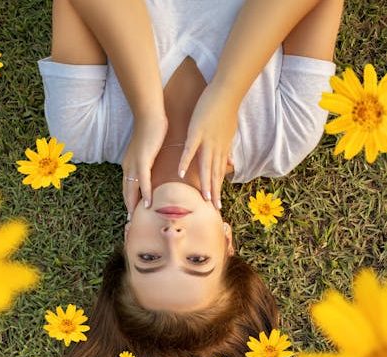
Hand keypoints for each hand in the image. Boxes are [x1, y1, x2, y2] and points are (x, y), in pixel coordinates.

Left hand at [122, 113, 167, 216]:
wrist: (150, 114)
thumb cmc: (152, 129)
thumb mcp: (149, 150)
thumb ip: (150, 161)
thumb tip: (156, 170)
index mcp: (129, 165)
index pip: (127, 187)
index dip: (129, 201)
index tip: (132, 214)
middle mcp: (128, 166)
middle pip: (127, 192)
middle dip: (129, 208)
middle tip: (132, 222)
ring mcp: (134, 164)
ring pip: (132, 190)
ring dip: (135, 205)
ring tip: (139, 218)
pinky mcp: (143, 160)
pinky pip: (143, 181)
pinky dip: (145, 193)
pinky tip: (149, 204)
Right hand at [178, 82, 237, 208]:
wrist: (227, 92)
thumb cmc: (226, 110)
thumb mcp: (229, 133)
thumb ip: (227, 150)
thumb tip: (231, 163)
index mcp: (221, 149)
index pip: (220, 173)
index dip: (219, 188)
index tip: (219, 203)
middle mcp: (216, 148)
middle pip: (215, 174)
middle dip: (215, 192)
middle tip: (215, 209)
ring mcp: (206, 141)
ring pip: (206, 166)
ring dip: (204, 183)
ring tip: (203, 199)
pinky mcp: (197, 132)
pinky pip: (190, 150)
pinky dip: (185, 161)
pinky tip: (180, 173)